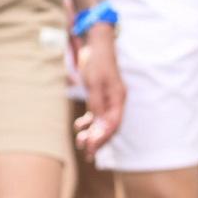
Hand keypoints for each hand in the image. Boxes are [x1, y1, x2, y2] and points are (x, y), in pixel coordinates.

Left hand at [69, 26, 125, 156]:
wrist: (95, 45)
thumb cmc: (96, 61)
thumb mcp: (94, 81)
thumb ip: (96, 102)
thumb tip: (97, 122)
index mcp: (118, 98)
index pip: (113, 124)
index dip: (103, 137)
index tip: (91, 147)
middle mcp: (115, 101)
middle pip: (108, 126)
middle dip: (98, 139)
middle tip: (86, 152)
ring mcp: (108, 99)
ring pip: (101, 121)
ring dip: (91, 132)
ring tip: (80, 142)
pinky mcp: (99, 96)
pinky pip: (96, 114)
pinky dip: (88, 122)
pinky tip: (79, 126)